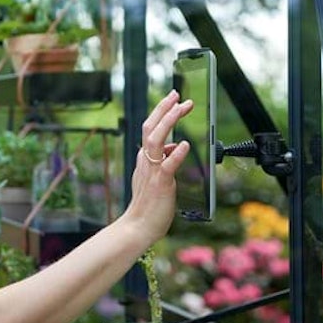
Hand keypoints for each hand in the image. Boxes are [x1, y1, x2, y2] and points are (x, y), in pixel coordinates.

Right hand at [123, 90, 192, 243]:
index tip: (175, 101)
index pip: (150, 129)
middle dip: (164, 108)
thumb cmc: (148, 206)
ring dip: (168, 122)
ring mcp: (151, 172)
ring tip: (180, 108)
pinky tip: (184, 144)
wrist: (137, 227)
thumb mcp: (153, 178)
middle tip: (177, 94)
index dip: (162, 112)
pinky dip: (175, 153)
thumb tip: (172, 146)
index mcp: (144, 159)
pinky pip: (167, 166)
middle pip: (150, 128)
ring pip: (155, 140)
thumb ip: (161, 161)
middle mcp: (145, 161)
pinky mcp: (160, 184)